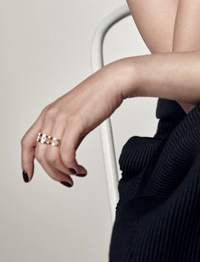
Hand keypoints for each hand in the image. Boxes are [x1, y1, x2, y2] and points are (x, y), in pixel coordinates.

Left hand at [21, 61, 127, 186]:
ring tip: (75, 173)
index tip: (28, 175)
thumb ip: (66, 131)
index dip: (25, 162)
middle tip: (64, 178)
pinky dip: (72, 166)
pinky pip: (66, 154)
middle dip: (52, 173)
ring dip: (63, 172)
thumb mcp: (74, 114)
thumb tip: (66, 152)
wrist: (112, 82)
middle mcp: (51, 116)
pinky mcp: (75, 123)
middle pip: (40, 155)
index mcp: (48, 114)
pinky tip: (80, 167)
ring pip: (52, 157)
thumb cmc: (98, 95)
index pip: (27, 142)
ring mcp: (62, 119)